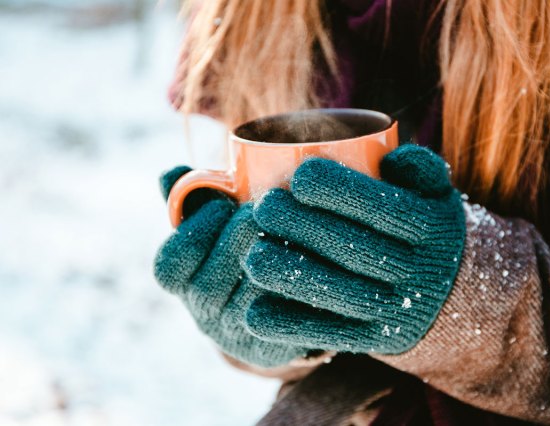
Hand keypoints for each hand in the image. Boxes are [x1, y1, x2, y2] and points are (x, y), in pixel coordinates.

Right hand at [154, 167, 308, 367]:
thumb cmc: (240, 253)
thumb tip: (169, 174)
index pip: (169, 266)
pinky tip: (314, 257)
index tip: (224, 203)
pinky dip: (297, 284)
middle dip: (239, 238)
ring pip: (248, 300)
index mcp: (182, 284)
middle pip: (209, 285)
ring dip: (272, 260)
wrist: (273, 308)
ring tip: (293, 227)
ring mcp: (235, 335)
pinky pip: (282, 319)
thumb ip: (192, 199)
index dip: (195, 232)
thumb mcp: (215, 226)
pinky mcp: (271, 347)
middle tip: (267, 209)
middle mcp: (203, 314)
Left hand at [243, 145, 465, 354]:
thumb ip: (419, 167)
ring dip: (293, 277)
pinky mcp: (379, 340)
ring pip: (342, 295)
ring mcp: (399, 310)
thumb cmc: (425, 231)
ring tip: (254, 256)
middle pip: (357, 250)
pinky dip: (293, 327)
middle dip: (305, 228)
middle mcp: (421, 272)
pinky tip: (256, 314)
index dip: (341, 192)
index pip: (385, 208)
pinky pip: (334, 335)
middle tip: (264, 207)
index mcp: (433, 229)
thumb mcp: (437, 195)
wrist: (452, 295)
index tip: (299, 176)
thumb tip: (389, 155)